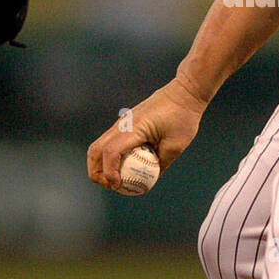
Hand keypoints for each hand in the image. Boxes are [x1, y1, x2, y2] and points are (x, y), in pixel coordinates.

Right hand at [87, 76, 207, 190]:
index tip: (118, 186)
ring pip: (99, 145)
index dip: (109, 172)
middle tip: (111, 186)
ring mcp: (121, 123)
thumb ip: (161, 164)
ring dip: (100, 165)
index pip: (110, 152)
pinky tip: (123, 168)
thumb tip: (150, 181)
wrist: (183, 93)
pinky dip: (109, 157)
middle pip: (95, 150)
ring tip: (114, 180)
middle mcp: (122, 125)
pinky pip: (110, 142)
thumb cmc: (182, 117)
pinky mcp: (125, 123)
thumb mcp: (176, 146)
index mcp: (133, 128)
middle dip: (96, 172)